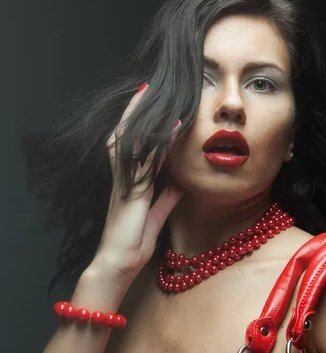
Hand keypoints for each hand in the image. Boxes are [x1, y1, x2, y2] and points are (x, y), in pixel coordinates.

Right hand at [92, 84, 183, 286]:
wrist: (118, 264)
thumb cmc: (132, 244)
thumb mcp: (156, 217)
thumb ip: (166, 198)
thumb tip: (180, 183)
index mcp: (130, 183)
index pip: (134, 147)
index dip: (139, 125)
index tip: (150, 106)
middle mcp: (125, 178)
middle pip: (126, 136)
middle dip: (135, 112)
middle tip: (147, 88)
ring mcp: (126, 183)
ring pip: (132, 142)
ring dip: (143, 118)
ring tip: (153, 95)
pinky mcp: (132, 191)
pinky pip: (146, 161)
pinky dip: (159, 143)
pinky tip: (170, 128)